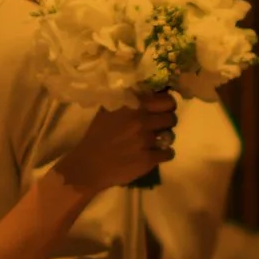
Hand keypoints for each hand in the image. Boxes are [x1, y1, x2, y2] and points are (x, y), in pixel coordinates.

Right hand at [59, 95, 176, 192]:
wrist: (88, 166)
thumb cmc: (95, 137)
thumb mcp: (107, 112)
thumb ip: (125, 101)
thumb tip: (143, 93)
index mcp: (132, 107)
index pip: (164, 101)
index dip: (166, 104)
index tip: (163, 109)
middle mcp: (141, 121)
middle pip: (171, 118)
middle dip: (167, 121)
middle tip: (160, 125)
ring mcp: (146, 141)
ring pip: (170, 136)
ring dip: (164, 138)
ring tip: (156, 141)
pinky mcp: (149, 159)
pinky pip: (168, 153)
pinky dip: (164, 154)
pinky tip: (155, 154)